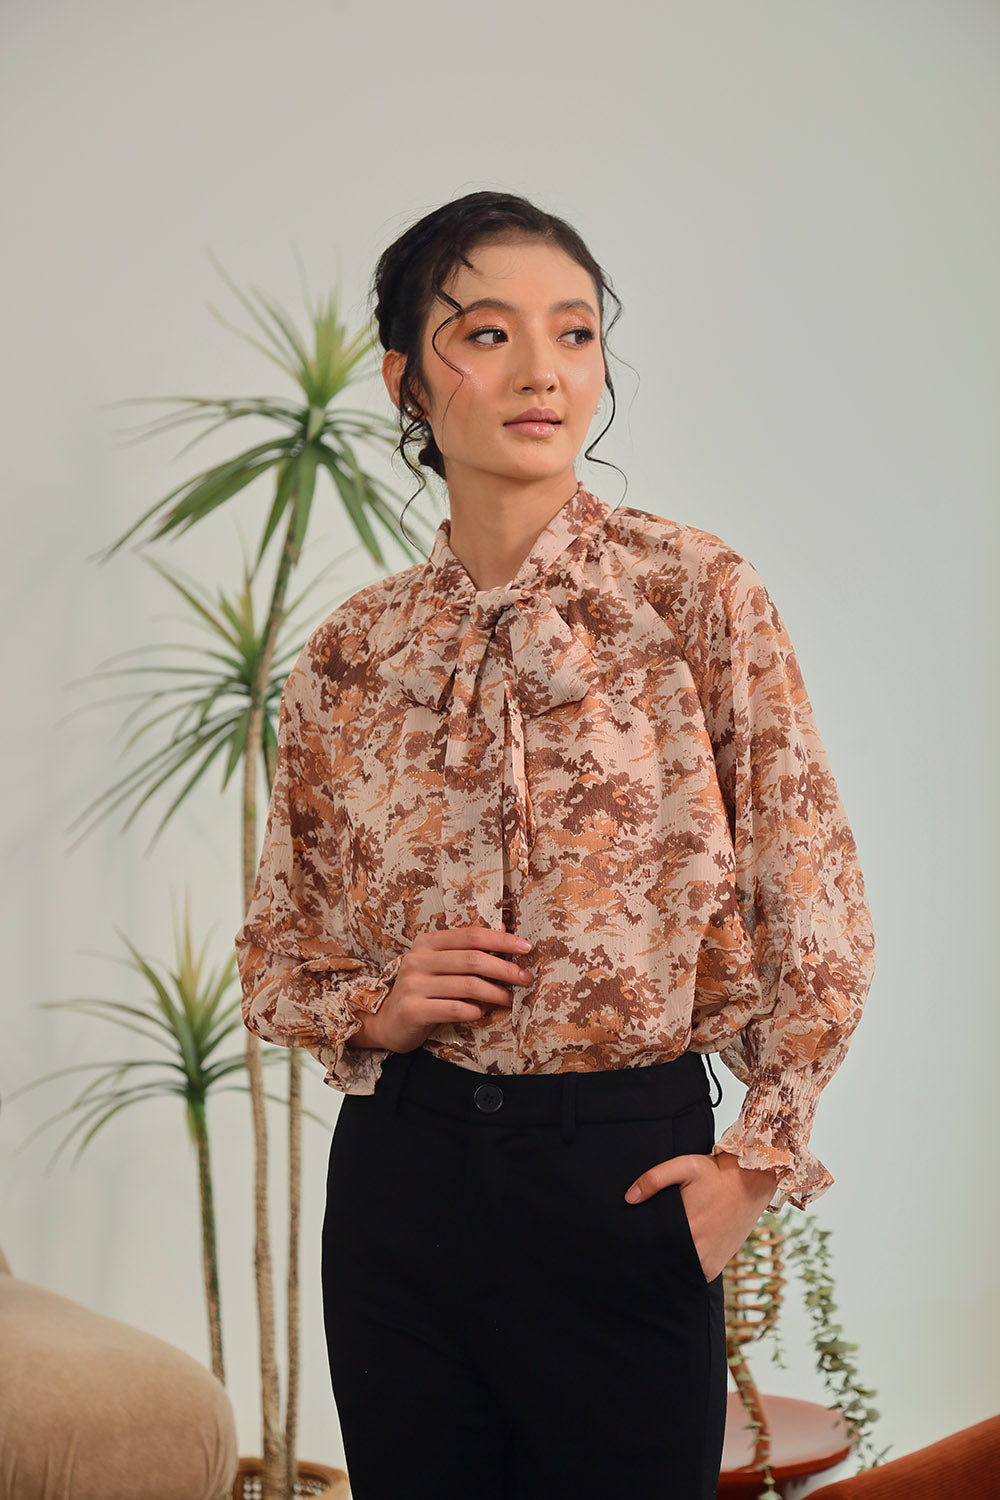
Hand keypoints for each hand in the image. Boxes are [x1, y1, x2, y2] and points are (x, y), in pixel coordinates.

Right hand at [350, 925, 534, 1054]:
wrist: (388, 1022)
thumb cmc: (423, 991)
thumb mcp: (440, 965)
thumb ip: (466, 949)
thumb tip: (504, 931)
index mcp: (427, 943)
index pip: (470, 935)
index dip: (501, 940)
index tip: (525, 947)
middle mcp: (418, 960)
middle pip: (472, 959)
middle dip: (504, 968)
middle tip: (525, 977)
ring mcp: (413, 985)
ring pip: (466, 985)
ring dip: (495, 992)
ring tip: (508, 998)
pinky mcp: (413, 1009)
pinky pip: (453, 1008)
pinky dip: (474, 1010)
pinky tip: (481, 1012)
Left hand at [624, 1150, 777, 1282]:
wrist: (749, 1183)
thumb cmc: (715, 1173)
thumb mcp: (684, 1166)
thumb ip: (654, 1179)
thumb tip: (629, 1198)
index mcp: (686, 1228)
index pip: (651, 1245)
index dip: (639, 1243)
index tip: (629, 1241)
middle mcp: (697, 1250)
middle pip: (662, 1259)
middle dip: (650, 1253)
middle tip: (639, 1245)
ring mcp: (706, 1262)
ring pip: (676, 1269)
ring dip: (667, 1261)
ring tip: (659, 1247)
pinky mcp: (714, 1268)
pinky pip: (690, 1274)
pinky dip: (682, 1267)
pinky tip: (675, 1254)